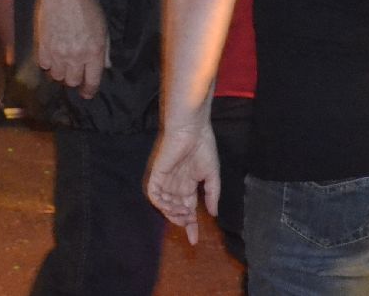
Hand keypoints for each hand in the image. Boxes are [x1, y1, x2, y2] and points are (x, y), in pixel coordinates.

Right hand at [35, 0, 109, 98]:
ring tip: (62, 63)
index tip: (86, 93)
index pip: (91, 81)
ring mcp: (58, 53)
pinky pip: (44, 65)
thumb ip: (104, 51)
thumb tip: (105, 66)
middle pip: (72, 81)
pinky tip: (51, 55)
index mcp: (94, 52)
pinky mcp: (43, 47)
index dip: (89, 90)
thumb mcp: (103, 29)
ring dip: (60, 72)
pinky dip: (48, 63)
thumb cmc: (87, 7)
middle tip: (74, 73)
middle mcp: (76, 56)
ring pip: (57, 76)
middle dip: (74, 80)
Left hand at [145, 123, 220, 243]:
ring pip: (164, 205)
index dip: (190, 225)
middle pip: (175, 210)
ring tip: (185, 212)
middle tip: (190, 224)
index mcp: (188, 184)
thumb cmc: (203, 147)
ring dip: (173, 213)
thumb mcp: (212, 174)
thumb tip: (214, 214)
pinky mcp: (157, 174)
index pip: (187, 209)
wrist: (192, 129)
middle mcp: (175, 184)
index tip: (195, 240)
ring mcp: (166, 180)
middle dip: (181, 221)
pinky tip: (173, 205)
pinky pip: (154, 194)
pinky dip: (162, 204)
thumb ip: (212, 194)